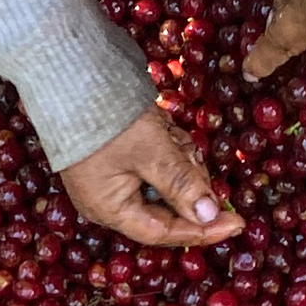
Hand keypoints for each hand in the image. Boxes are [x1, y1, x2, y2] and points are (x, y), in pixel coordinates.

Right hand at [57, 107, 243, 247]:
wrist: (69, 73)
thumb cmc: (106, 117)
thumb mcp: (151, 151)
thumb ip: (181, 185)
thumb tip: (210, 216)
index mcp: (110, 209)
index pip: (164, 233)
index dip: (202, 230)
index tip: (236, 222)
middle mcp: (109, 200)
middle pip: (167, 207)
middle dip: (187, 181)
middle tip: (190, 153)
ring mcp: (111, 177)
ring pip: (164, 182)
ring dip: (178, 160)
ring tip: (168, 132)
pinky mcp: (117, 155)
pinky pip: (154, 162)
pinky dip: (166, 148)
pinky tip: (162, 126)